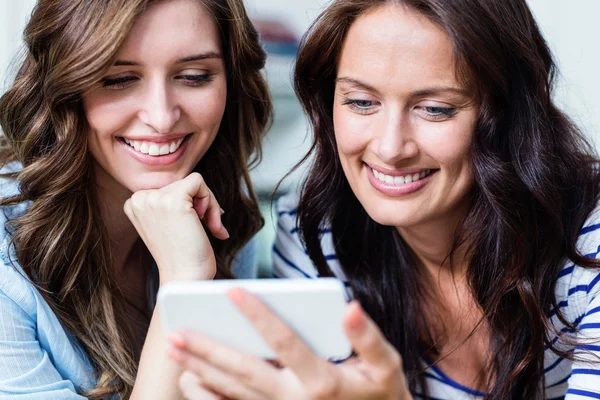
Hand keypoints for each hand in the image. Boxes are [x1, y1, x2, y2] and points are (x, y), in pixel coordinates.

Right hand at [124, 173, 227, 282]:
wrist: (185, 278)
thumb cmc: (183, 255)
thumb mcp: (167, 223)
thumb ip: (170, 203)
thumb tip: (195, 184)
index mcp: (134, 204)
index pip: (170, 187)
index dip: (189, 205)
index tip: (194, 225)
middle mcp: (139, 198)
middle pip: (182, 183)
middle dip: (201, 205)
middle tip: (207, 228)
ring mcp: (154, 199)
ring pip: (194, 183)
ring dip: (210, 206)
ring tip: (210, 228)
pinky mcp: (174, 200)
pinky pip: (199, 181)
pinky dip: (212, 201)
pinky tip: (210, 224)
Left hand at [167, 289, 411, 399]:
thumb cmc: (380, 393)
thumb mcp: (386, 365)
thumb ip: (367, 336)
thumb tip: (349, 307)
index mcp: (321, 380)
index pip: (282, 341)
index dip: (257, 314)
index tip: (231, 290)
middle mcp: (294, 399)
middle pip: (244, 370)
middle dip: (208, 349)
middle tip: (177, 331)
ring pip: (232, 391)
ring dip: (200, 370)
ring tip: (173, 351)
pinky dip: (209, 396)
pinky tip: (189, 380)